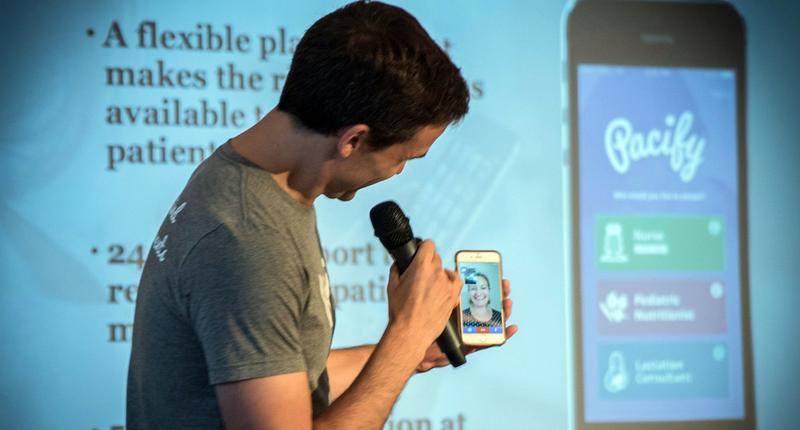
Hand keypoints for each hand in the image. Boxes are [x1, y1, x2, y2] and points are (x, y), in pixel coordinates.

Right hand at [385, 240, 461, 354]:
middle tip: (420, 273)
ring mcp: (447, 284)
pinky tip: (444, 285)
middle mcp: (436, 273)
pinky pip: (456, 280)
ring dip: (439, 273)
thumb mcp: (392, 285)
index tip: (420, 251)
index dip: (423, 246)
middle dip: (428, 262)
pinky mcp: (453, 296)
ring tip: (430, 284)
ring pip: (445, 269)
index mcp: (420, 266)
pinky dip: (451, 280)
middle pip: (436, 257)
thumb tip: (400, 262)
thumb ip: (397, 269)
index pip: (428, 244)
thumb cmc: (400, 311)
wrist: (411, 332)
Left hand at [415, 278, 517, 372]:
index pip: (479, 293)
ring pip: (494, 321)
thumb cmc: (426, 324)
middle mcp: (470, 318)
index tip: (496, 274)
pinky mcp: (474, 345)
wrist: (420, 346)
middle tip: (505, 285)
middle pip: (490, 305)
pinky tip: (511, 328)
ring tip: (507, 303)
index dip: (490, 284)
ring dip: (504, 312)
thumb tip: (449, 271)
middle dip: (500, 294)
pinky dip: (503, 335)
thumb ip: (444, 291)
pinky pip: (491, 341)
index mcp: (462, 307)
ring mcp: (474, 331)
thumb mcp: (437, 304)